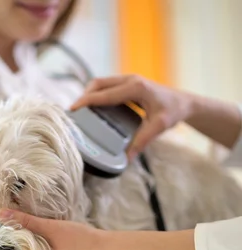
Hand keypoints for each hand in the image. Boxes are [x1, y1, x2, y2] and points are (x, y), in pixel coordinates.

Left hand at [0, 209, 98, 249]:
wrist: (102, 247)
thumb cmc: (77, 241)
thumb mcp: (49, 228)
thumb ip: (25, 221)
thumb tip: (1, 214)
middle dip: (5, 245)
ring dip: (17, 240)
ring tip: (2, 226)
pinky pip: (35, 247)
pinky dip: (28, 238)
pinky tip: (24, 227)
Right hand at [71, 75, 194, 159]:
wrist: (184, 103)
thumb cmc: (173, 112)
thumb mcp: (158, 127)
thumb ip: (141, 142)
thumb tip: (126, 160)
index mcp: (135, 88)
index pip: (105, 94)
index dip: (87, 101)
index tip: (73, 109)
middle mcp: (130, 80)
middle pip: (99, 83)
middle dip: (84, 95)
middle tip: (74, 112)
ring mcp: (129, 81)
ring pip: (102, 83)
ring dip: (90, 94)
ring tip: (82, 111)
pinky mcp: (129, 85)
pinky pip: (108, 87)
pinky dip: (98, 96)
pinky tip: (95, 109)